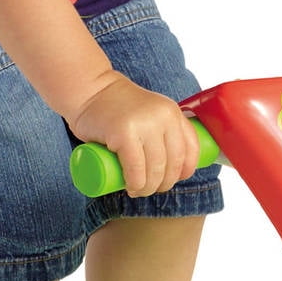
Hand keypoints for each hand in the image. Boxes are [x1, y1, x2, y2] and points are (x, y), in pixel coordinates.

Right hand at [69, 73, 199, 196]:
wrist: (90, 89)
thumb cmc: (117, 107)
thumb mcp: (150, 111)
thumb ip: (164, 127)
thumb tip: (175, 164)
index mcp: (172, 112)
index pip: (191, 147)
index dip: (186, 170)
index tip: (175, 179)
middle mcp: (163, 117)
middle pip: (173, 163)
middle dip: (164, 184)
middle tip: (150, 189)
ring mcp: (144, 124)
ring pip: (156, 169)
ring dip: (148, 188)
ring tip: (138, 191)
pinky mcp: (124, 133)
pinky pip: (136, 168)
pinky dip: (135, 183)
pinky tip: (131, 188)